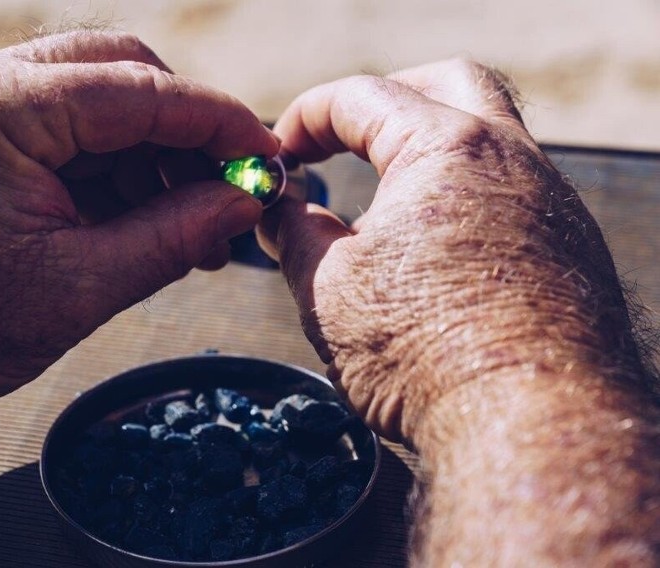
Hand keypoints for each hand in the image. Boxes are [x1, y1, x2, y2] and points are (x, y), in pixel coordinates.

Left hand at [0, 31, 276, 451]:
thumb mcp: (77, 289)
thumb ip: (173, 236)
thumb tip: (245, 201)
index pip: (141, 91)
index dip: (219, 123)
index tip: (268, 156)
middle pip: (123, 76)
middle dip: (186, 136)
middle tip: (231, 192)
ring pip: (99, 103)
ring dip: (152, 160)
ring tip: (191, 229)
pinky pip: (67, 132)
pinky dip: (114, 172)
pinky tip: (143, 223)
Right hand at [257, 59, 646, 442]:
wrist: (525, 423)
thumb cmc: (423, 355)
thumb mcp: (326, 287)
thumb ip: (295, 233)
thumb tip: (282, 211)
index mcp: (445, 148)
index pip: (362, 96)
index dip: (306, 116)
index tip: (283, 153)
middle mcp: (510, 159)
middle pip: (449, 85)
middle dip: (387, 101)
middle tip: (347, 135)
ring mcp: (548, 201)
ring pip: (488, 141)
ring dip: (429, 155)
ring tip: (385, 204)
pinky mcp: (567, 247)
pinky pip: (511, 196)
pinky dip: (464, 200)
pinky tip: (434, 253)